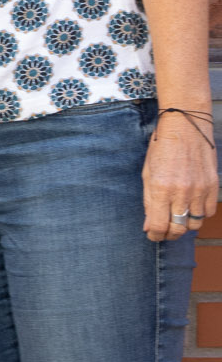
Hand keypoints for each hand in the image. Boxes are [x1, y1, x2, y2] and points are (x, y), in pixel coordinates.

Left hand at [142, 109, 217, 241]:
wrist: (186, 126)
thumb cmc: (162, 147)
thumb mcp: (148, 173)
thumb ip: (149, 202)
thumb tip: (148, 226)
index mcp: (161, 188)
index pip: (159, 226)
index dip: (155, 236)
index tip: (153, 235)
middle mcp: (182, 192)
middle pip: (178, 229)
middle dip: (169, 234)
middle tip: (165, 232)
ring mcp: (199, 189)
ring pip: (195, 223)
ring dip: (185, 224)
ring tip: (178, 218)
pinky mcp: (212, 186)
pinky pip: (207, 212)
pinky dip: (199, 214)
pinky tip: (191, 206)